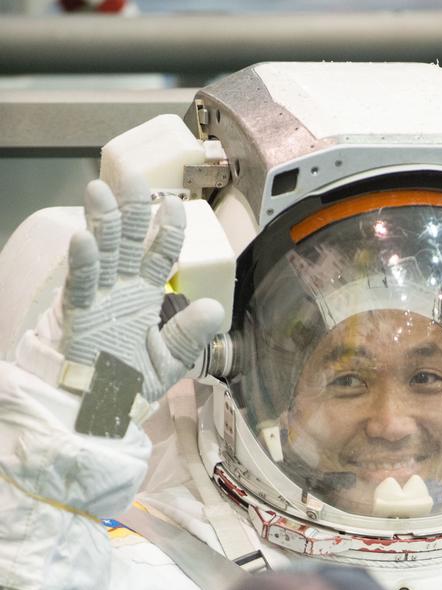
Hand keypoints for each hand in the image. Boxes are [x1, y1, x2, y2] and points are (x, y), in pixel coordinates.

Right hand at [60, 174, 224, 402]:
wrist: (98, 413)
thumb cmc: (128, 385)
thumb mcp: (169, 362)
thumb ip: (189, 335)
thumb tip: (215, 308)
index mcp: (145, 295)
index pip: (159, 254)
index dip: (167, 230)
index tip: (175, 206)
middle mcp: (121, 288)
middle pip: (128, 240)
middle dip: (132, 209)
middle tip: (134, 176)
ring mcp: (98, 297)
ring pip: (101, 252)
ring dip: (102, 223)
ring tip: (101, 191)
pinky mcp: (77, 313)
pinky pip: (80, 284)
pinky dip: (82, 263)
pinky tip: (84, 240)